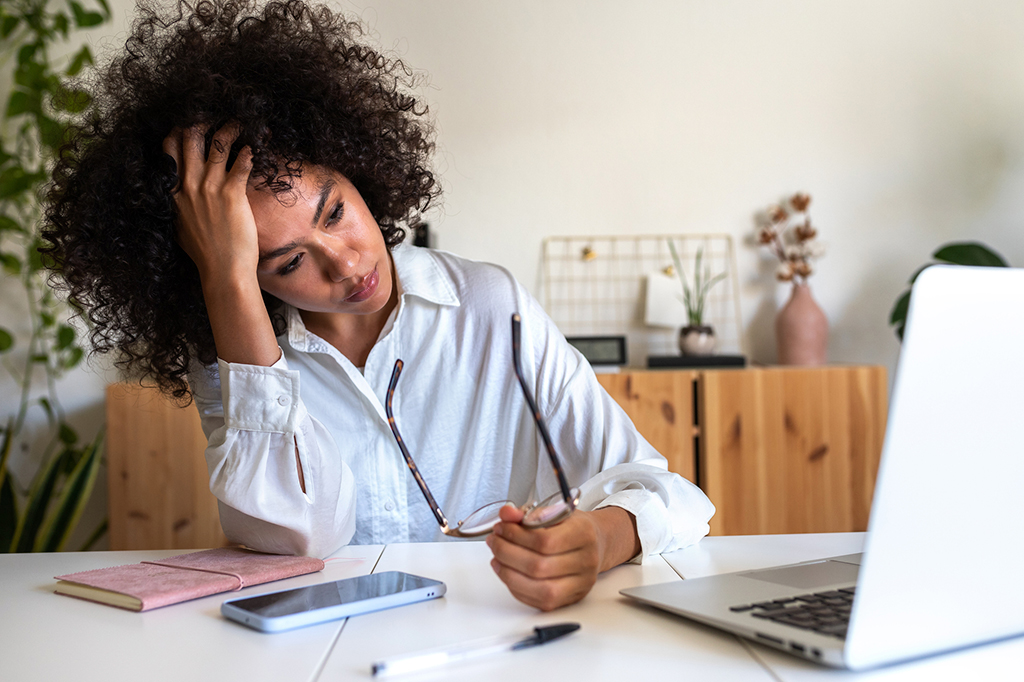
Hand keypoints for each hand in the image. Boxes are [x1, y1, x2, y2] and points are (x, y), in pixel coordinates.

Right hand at [162, 124, 255, 279]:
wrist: (222, 270)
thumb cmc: (204, 253)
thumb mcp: (179, 226)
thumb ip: (178, 206)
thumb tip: (178, 197)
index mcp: (173, 192)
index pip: (169, 150)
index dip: (178, 132)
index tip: (188, 124)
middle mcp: (189, 186)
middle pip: (190, 140)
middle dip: (201, 122)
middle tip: (213, 115)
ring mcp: (210, 188)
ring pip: (217, 145)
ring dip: (228, 130)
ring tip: (238, 124)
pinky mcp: (232, 194)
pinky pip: (240, 163)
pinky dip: (247, 152)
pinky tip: (252, 148)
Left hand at [485, 504, 639, 610]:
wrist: (595, 543)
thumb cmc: (572, 528)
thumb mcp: (553, 511)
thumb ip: (527, 513)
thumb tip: (506, 514)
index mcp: (583, 534)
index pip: (545, 541)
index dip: (516, 536)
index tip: (501, 528)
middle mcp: (586, 561)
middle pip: (538, 566)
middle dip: (507, 553)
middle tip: (494, 541)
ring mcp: (580, 583)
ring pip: (538, 588)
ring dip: (508, 573)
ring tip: (497, 558)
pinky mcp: (571, 599)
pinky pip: (538, 601)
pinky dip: (516, 588)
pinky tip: (508, 572)